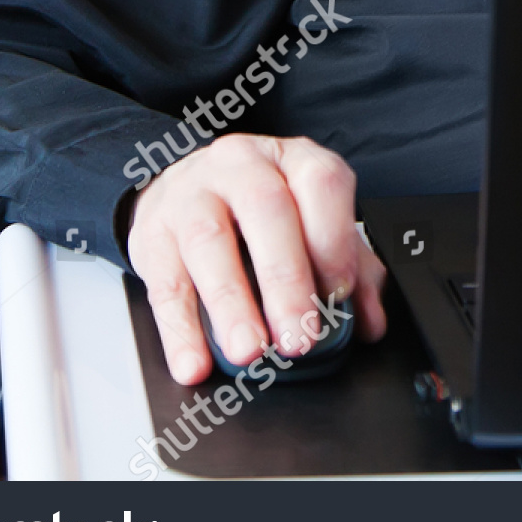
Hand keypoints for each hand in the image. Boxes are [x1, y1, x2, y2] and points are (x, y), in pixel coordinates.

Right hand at [126, 132, 386, 385]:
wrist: (184, 188)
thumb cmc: (259, 211)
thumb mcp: (310, 223)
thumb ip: (350, 268)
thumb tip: (370, 320)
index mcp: (294, 159)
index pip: (321, 183)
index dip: (334, 240)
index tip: (339, 294)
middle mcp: (242, 165)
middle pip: (266, 210)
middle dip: (286, 279)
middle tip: (299, 336)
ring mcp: (192, 193)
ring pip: (209, 241)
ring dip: (231, 303)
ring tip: (250, 350)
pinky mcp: (152, 232)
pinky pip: (164, 282)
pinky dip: (180, 330)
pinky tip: (194, 361)